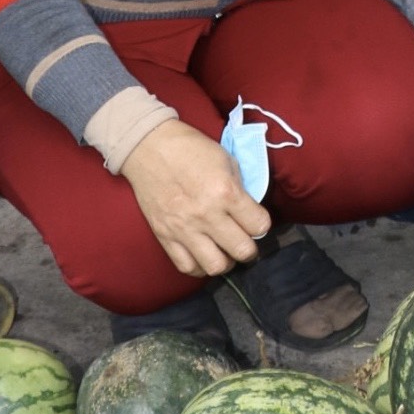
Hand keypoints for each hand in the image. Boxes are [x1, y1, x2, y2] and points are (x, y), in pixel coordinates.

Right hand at [121, 120, 270, 277]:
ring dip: (226, 261)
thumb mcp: (226, 161)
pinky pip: (186, 267)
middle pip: (241, 251)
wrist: (150, 147)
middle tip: (245, 241)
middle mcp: (206, 215)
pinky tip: (204, 254)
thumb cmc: (192, 149)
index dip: (262, 224)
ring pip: (215, 266)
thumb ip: (240, 189)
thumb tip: (250, 212)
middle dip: (250, 249)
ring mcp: (183, 229)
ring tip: (224, 251)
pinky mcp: (164, 236)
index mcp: (226, 192)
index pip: (259, 225)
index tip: (256, 221)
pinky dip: (199, 266)